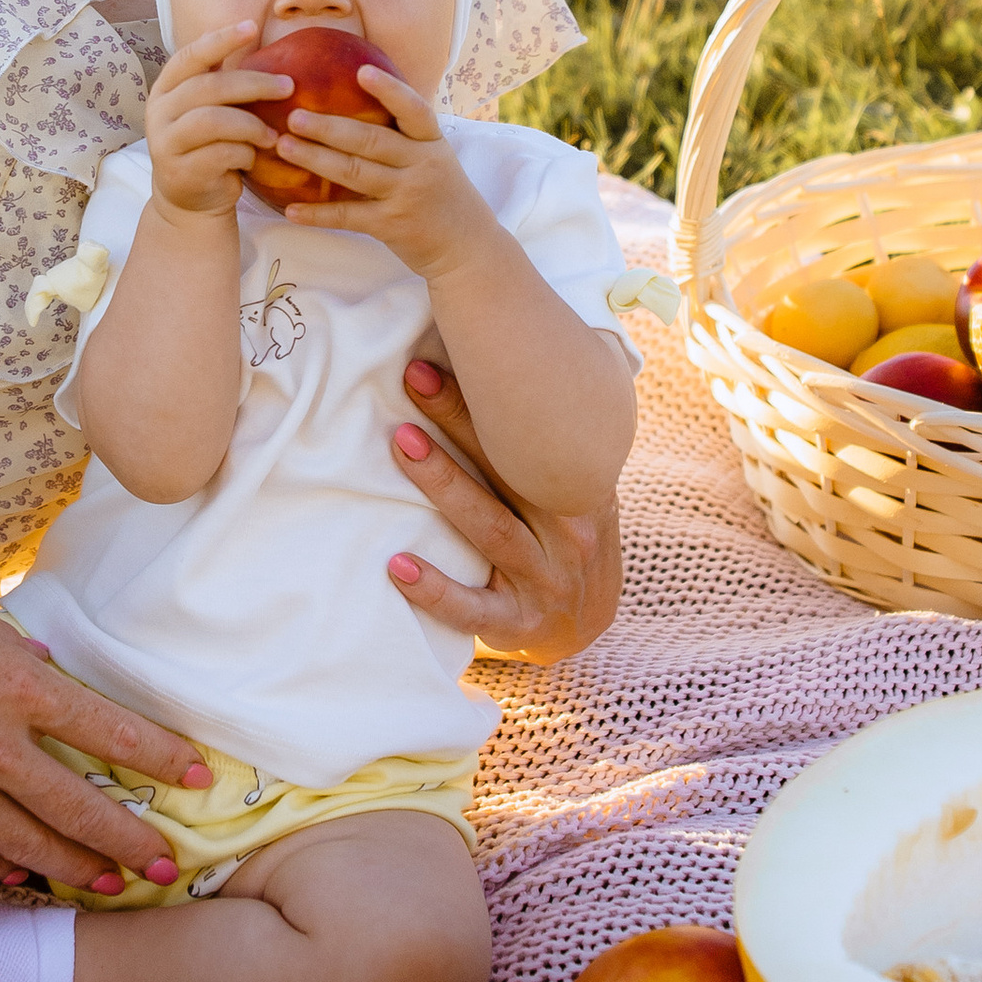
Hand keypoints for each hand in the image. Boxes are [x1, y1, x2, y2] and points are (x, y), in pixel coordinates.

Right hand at [0, 554, 213, 892]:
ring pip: (26, 847)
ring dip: (74, 867)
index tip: (198, 776)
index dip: (163, 758)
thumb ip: (16, 656)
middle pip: (80, 810)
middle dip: (132, 842)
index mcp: (14, 687)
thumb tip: (50, 678)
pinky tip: (21, 875)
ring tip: (108, 882)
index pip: (111, 732)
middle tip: (168, 867)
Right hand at [146, 18, 292, 222]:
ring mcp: (166, 142)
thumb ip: (222, 83)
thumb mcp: (208, 109)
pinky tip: (254, 158)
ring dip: (251, 125)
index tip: (252, 28)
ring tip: (273, 135)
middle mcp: (160, 111)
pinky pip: (220, 154)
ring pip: (213, 121)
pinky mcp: (180, 171)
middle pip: (209, 87)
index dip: (221, 40)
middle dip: (254, 84)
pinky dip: (244, 153)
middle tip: (288, 86)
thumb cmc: (208, 145)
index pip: (191, 55)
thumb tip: (262, 43)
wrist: (190, 200)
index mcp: (167, 87)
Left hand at [268, 67, 490, 274]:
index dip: (390, 90)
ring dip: (315, 159)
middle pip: (371, 140)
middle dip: (329, 127)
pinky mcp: (392, 226)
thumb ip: (404, 134)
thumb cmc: (440, 193)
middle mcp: (422, 165)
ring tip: (283, 146)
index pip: (414, 110)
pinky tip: (290, 209)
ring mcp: (407, 196)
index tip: (362, 71)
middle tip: (293, 115)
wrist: (466, 246)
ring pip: (354, 173)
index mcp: (432, 142)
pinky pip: (348, 216)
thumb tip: (360, 94)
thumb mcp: (434, 157)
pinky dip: (318, 214)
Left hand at [384, 353, 621, 662]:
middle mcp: (571, 532)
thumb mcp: (578, 492)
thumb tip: (516, 357)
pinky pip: (472, 608)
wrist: (584, 629)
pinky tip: (397, 565)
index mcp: (583, 492)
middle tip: (415, 378)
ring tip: (402, 443)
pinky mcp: (518, 625)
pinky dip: (435, 589)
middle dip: (460, 421)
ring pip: (491, 526)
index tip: (455, 351)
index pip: (536, 438)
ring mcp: (546, 580)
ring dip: (444, 483)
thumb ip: (552, 446)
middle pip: (511, 470)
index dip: (495, 395)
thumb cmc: (566, 543)